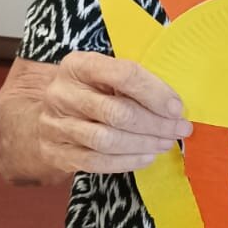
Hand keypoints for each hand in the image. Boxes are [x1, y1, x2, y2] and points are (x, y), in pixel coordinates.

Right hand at [36, 50, 191, 177]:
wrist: (48, 110)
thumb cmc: (89, 89)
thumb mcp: (105, 74)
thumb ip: (134, 83)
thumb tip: (174, 108)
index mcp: (78, 65)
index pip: (123, 75)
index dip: (155, 94)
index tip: (177, 109)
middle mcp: (62, 93)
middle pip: (116, 112)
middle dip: (155, 124)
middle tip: (178, 129)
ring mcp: (54, 124)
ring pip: (106, 140)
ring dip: (143, 144)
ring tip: (165, 143)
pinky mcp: (54, 151)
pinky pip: (95, 162)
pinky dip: (126, 162)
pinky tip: (146, 156)